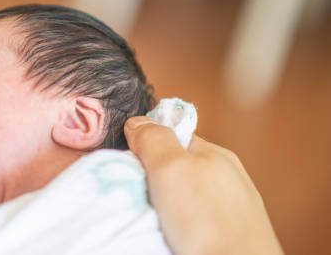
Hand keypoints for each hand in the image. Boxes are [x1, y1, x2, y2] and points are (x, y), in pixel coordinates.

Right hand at [124, 116, 283, 254]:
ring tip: (153, 220)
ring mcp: (228, 210)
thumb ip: (154, 139)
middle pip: (176, 170)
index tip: (130, 163)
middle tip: (139, 194)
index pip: (173, 137)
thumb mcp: (172, 167)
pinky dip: (177, 228)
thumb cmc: (207, 218)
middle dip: (153, 180)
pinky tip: (169, 236)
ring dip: (164, 208)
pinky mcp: (225, 237)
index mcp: (216, 155)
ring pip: (183, 199)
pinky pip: (192, 224)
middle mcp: (225, 179)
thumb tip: (138, 121)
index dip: (147, 146)